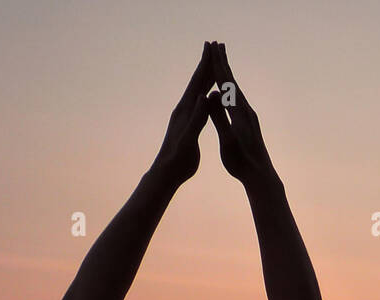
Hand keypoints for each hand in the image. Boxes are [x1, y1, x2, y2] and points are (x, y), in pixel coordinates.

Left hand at [156, 42, 215, 185]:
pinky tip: (209, 94)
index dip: (204, 64)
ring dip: (205, 77)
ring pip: (197, 91)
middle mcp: (184, 109)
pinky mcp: (187, 124)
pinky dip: (205, 94)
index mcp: (185, 111)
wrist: (166, 172)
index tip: (210, 46)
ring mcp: (185, 116)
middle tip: (213, 47)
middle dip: (205, 64)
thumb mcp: (189, 138)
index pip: (197, 83)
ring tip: (212, 66)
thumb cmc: (178, 159)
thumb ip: (198, 118)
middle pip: (196, 82)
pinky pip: (199, 104)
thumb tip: (204, 97)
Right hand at [206, 44, 275, 188]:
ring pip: (236, 90)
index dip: (218, 64)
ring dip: (229, 74)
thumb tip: (212, 97)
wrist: (260, 175)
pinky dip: (232, 89)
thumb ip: (220, 118)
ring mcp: (249, 116)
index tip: (212, 48)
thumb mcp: (227, 140)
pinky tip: (231, 91)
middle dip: (224, 62)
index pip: (226, 83)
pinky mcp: (250, 123)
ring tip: (223, 62)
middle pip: (233, 81)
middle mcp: (246, 110)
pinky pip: (238, 100)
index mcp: (239, 113)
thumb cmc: (241, 162)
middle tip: (218, 44)